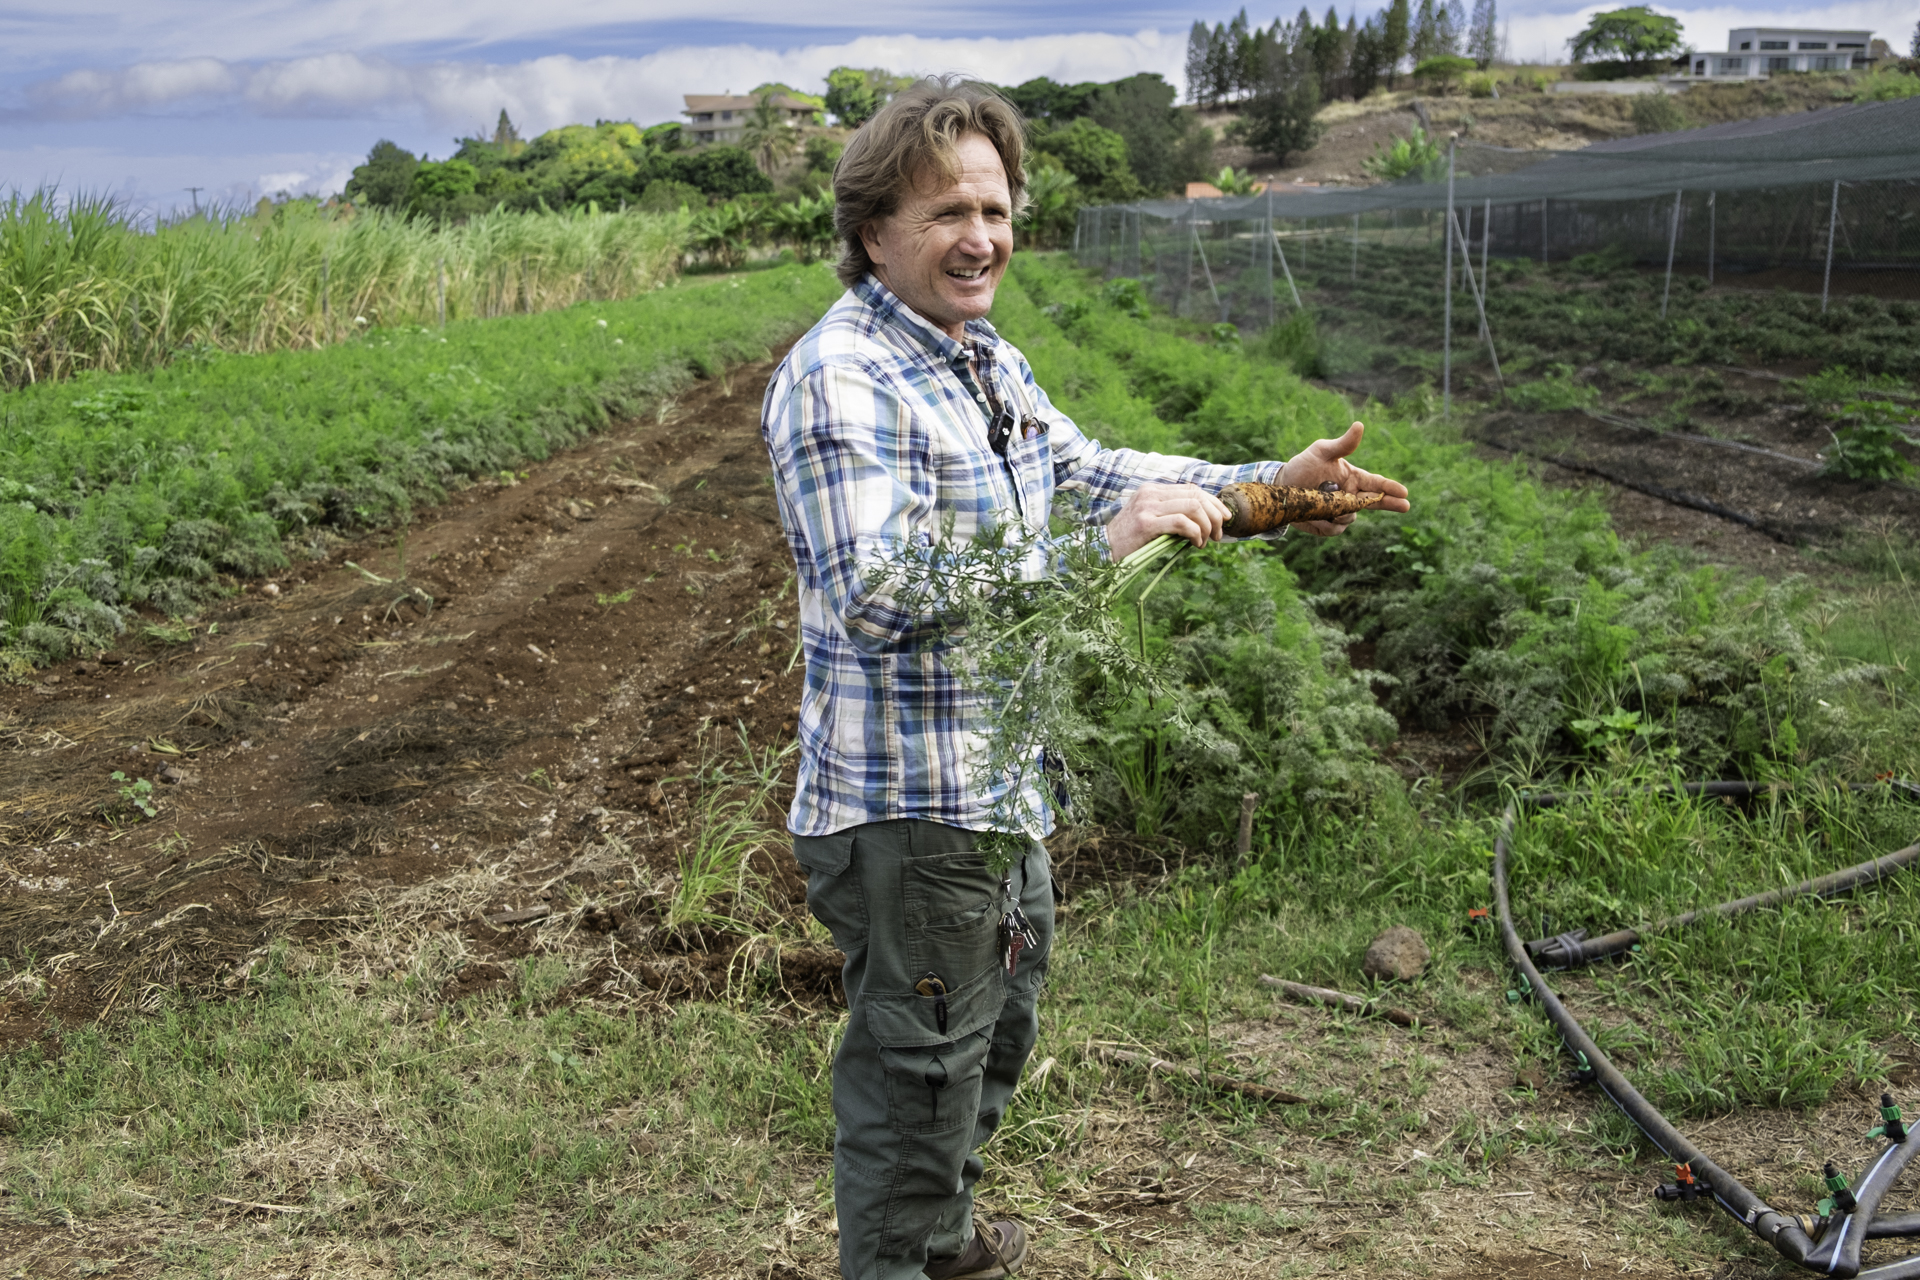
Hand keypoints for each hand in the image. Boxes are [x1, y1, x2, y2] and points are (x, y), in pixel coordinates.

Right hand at [1106, 482, 1231, 558]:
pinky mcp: (1146, 523)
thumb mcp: (1152, 520)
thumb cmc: (1130, 539)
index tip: (1224, 518)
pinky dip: (1195, 533)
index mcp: (1153, 489)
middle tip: (1217, 534)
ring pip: (1193, 508)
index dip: (1214, 502)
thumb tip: (1205, 520)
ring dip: (1206, 526)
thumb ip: (1172, 514)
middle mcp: (1151, 493)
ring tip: (1205, 541)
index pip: (1192, 489)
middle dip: (1215, 515)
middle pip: (1196, 496)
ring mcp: (1147, 506)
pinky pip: (1182, 522)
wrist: (1102, 550)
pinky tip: (1195, 544)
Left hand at [1274, 422, 1410, 536]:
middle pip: (1376, 502)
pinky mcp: (1328, 525)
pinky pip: (1335, 528)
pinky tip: (1315, 515)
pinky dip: (1327, 523)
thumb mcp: (1321, 451)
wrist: (1282, 486)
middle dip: (1390, 503)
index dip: (1390, 488)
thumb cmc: (1304, 466)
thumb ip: (1342, 444)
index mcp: (1353, 478)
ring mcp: (1341, 512)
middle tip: (1405, 506)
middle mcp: (1351, 496)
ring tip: (1323, 503)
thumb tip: (1359, 425)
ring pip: (1351, 517)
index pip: (1376, 483)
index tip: (1404, 492)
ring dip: (1342, 512)